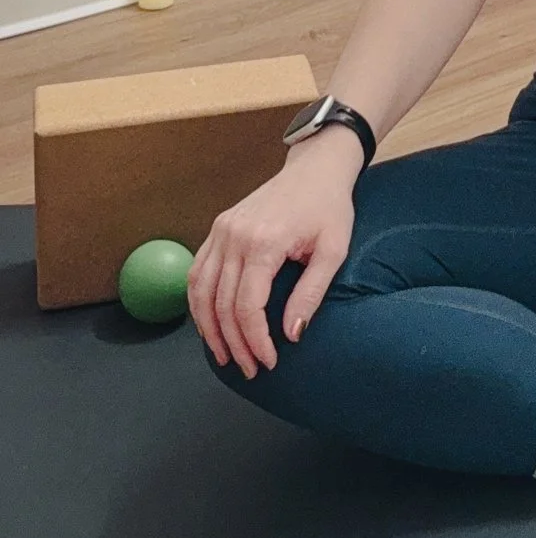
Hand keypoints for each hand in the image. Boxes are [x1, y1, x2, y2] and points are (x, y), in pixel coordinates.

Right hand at [188, 148, 355, 378]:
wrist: (315, 169)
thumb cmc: (329, 208)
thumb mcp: (334, 251)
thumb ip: (311, 293)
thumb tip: (291, 335)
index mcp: (264, 242)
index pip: (247, 306)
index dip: (255, 340)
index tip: (269, 362)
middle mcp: (235, 237)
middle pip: (221, 304)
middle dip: (234, 344)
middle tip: (250, 369)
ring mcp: (221, 231)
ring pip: (200, 291)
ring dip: (209, 329)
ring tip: (224, 356)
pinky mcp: (218, 228)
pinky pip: (198, 272)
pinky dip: (199, 302)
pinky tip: (210, 324)